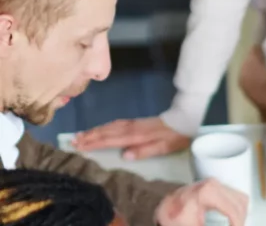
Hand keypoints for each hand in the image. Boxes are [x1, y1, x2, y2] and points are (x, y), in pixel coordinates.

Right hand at [72, 117, 189, 159]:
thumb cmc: (175, 136)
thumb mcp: (163, 147)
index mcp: (136, 135)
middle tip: (72, 140)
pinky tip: (100, 129)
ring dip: (94, 130)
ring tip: (80, 135)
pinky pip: (115, 124)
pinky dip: (104, 126)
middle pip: (106, 132)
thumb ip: (144, 151)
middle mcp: (131, 128)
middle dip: (89, 136)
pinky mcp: (136, 122)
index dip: (94, 143)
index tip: (79, 145)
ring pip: (109, 126)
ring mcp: (133, 123)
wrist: (184, 119)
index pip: (110, 140)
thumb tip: (125, 155)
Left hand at [155, 179, 248, 225]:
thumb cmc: (170, 215)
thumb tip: (232, 225)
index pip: (234, 209)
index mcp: (208, 192)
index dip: (238, 223)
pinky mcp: (214, 186)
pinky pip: (235, 196)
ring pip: (240, 198)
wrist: (158, 206)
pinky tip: (233, 219)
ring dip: (240, 214)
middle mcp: (213, 184)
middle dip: (240, 219)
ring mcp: (215, 184)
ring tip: (235, 224)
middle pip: (240, 203)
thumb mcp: (189, 225)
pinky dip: (237, 208)